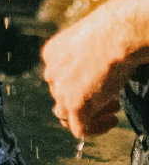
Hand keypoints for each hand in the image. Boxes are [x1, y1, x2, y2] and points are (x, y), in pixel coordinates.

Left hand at [41, 0, 143, 137]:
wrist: (114, 36)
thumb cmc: (109, 35)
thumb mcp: (88, 45)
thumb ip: (83, 60)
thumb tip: (93, 74)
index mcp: (51, 55)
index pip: (58, 79)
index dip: (81, 86)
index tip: (102, 84)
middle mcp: (51, 72)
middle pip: (61, 96)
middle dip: (87, 100)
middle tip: (112, 98)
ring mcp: (61, 90)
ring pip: (66, 115)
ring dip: (90, 116)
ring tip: (113, 108)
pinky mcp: (75, 105)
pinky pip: (79, 129)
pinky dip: (95, 129)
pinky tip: (112, 120)